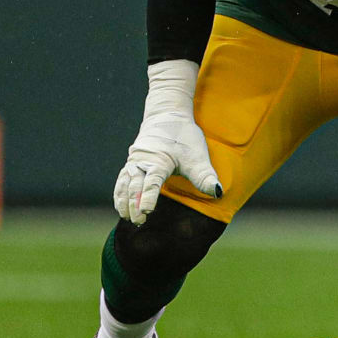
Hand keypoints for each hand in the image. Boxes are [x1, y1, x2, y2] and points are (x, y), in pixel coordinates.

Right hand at [113, 60, 221, 224]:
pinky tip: (121, 207)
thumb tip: (218, 193)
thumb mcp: (197, 155)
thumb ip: (205, 176)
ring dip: (124, 201)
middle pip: (135, 185)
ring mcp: (134, 162)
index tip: (145, 212)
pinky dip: (119, 194)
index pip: (152, 182)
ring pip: (124, 183)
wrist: (168, 115)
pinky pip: (121, 180)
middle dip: (135, 204)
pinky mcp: (131, 163)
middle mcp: (142, 161)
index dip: (148, 197)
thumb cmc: (184, 136)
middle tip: (138, 222)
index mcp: (159, 160)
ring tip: (127, 218)